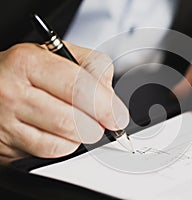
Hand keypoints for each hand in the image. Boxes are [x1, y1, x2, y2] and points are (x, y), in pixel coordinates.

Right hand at [0, 42, 128, 162]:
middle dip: (98, 124)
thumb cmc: (28, 70)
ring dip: (83, 134)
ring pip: (64, 140)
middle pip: (72, 119)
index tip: (118, 116)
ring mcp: (7, 122)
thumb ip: (91, 66)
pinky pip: (51, 152)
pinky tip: (64, 132)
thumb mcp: (58, 54)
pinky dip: (67, 145)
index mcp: (28, 62)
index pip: (78, 88)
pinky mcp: (8, 145)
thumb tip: (110, 97)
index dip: (105, 105)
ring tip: (82, 122)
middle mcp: (13, 92)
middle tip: (105, 121)